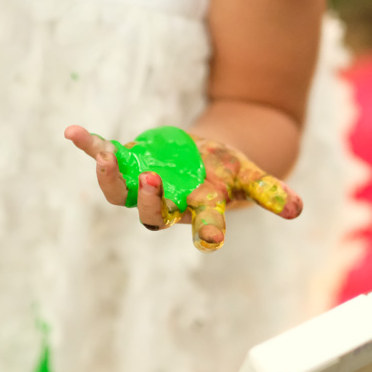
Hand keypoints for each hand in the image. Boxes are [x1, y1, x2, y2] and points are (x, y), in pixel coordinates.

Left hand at [65, 125, 302, 251]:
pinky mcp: (128, 164)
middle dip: (152, 198)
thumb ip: (271, 192)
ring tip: (105, 156)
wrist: (201, 160)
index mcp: (201, 207)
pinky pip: (105, 157)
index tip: (212, 239)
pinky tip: (72, 132)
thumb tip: (299, 209)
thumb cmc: (226, 170)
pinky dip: (89, 145)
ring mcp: (143, 185)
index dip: (207, 231)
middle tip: (152, 178)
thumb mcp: (250, 175)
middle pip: (154, 213)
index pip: (205, 225)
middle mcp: (169, 203)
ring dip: (111, 177)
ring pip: (121, 192)